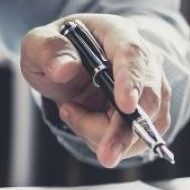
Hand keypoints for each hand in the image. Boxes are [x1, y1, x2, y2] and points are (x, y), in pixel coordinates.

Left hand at [20, 14, 170, 166]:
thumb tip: (65, 68)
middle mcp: (143, 60)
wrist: (70, 66)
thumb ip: (47, 51)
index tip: (126, 106)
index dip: (131, 81)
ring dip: (103, 134)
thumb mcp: (38, 45)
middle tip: (105, 155)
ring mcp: (151, 88)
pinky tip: (86, 122)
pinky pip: (137, 140)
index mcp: (116, 33)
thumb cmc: (57, 52)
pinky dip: (108, 141)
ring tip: (71, 111)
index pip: (131, 55)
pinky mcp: (151, 114)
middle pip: (147, 98)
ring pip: (143, 125)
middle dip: (124, 131)